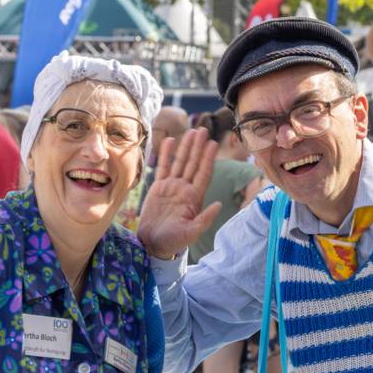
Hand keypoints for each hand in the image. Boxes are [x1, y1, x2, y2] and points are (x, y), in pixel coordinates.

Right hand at [137, 128, 220, 259]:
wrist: (153, 243)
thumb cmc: (174, 241)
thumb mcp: (191, 232)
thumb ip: (205, 219)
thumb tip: (219, 205)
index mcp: (195, 198)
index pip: (204, 174)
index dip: (208, 158)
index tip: (213, 144)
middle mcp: (185, 189)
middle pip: (194, 163)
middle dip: (198, 147)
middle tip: (203, 130)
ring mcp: (172, 187)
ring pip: (181, 162)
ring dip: (186, 147)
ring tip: (191, 131)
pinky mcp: (159, 187)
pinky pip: (164, 167)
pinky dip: (167, 154)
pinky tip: (170, 141)